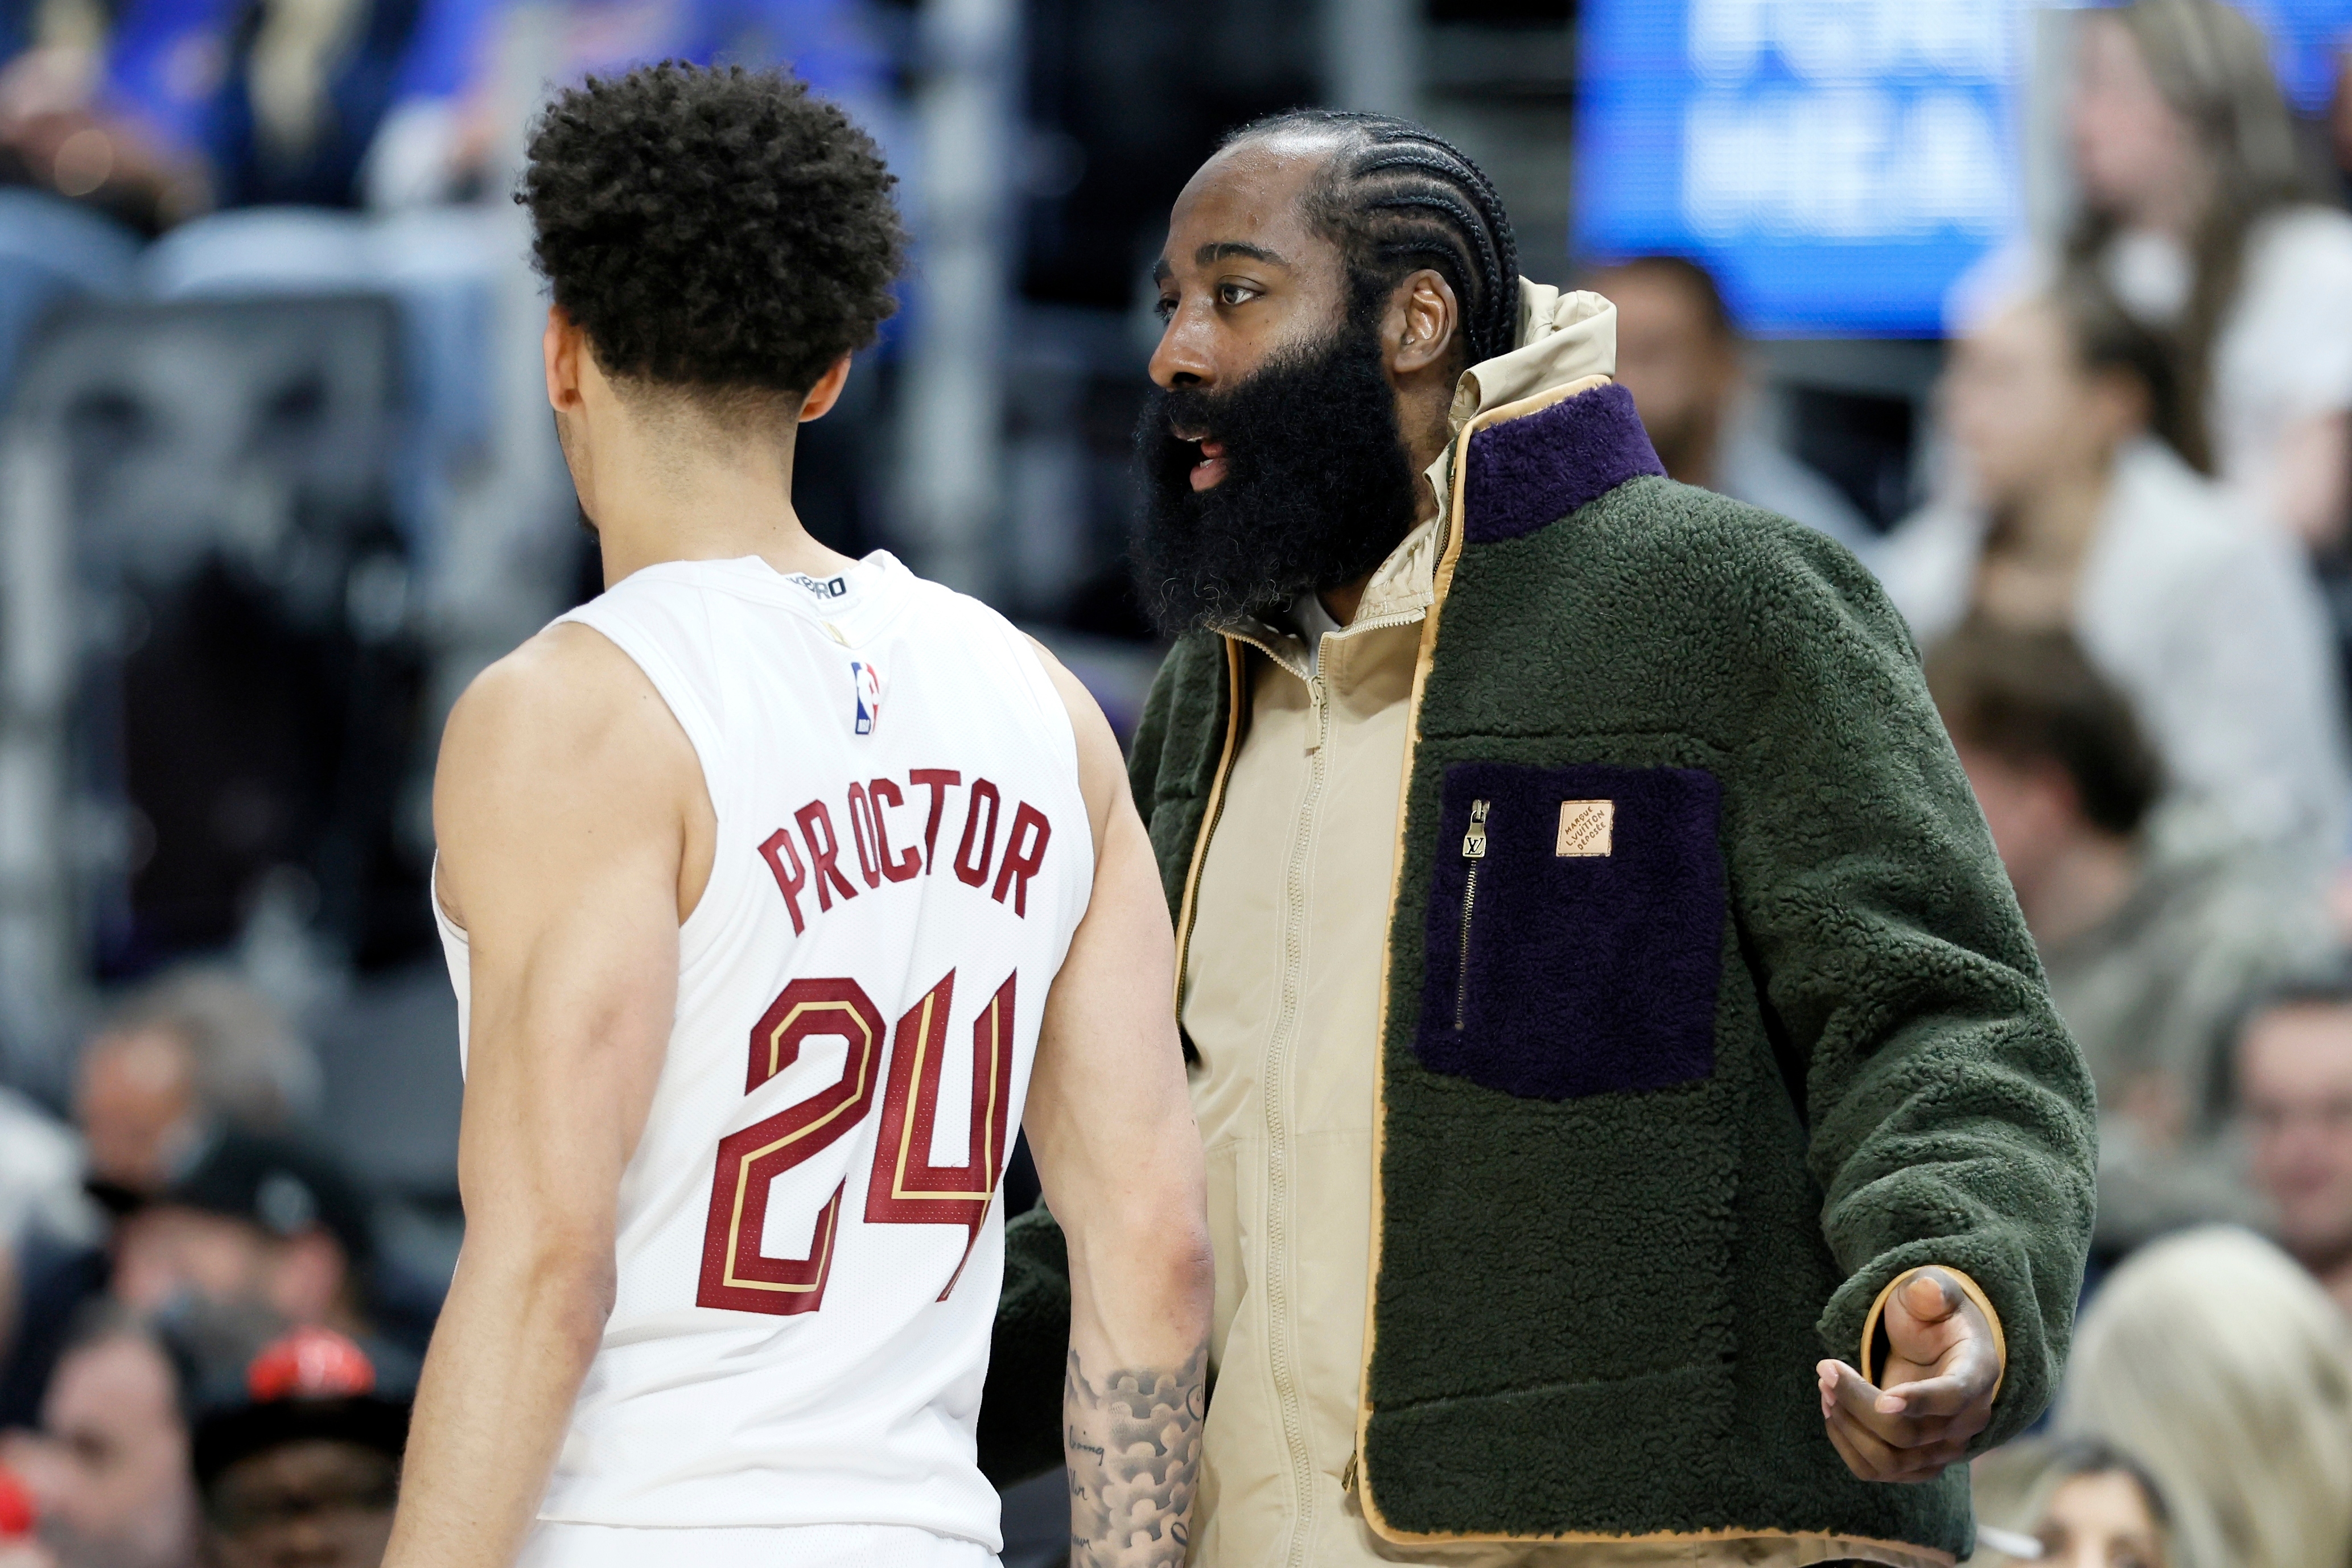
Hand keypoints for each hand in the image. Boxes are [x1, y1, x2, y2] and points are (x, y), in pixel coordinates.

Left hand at [1816, 1267, 1998, 1482]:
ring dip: (1849, 1428)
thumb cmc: (1937, 1317)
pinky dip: (1848, 1445)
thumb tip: (1925, 1288)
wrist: (1943, 1351)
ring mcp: (1944, 1449)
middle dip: (1858, 1403)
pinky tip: (1832, 1411)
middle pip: (1908, 1434)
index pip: (1954, 1398)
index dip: (1920, 1401)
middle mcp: (1968, 1421)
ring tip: (1825, 1388)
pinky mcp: (1919, 1463)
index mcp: (1978, 1373)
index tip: (1883, 1400)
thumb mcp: (1938, 1292)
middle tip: (1826, 1369)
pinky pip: (1879, 1470)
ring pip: (1891, 1460)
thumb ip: (1932, 1290)